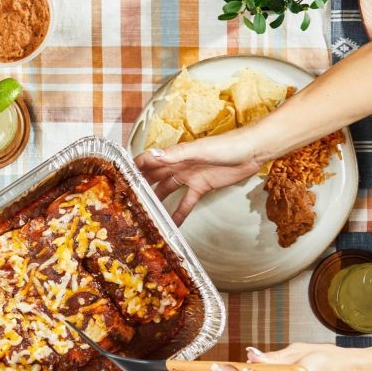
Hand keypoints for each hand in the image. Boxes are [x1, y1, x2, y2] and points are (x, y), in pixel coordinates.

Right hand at [134, 128, 264, 223]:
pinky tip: (172, 225)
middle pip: (155, 176)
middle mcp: (179, 165)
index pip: (149, 160)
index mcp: (176, 154)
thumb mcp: (200, 150)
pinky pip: (187, 202)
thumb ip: (176, 154)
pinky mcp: (202, 187)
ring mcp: (190, 177)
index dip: (135, 168)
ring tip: (144, 215)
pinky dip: (179, 213)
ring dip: (157, 201)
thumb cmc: (227, 145)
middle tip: (127, 201)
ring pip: (167, 190)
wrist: (252, 152)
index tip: (120, 179)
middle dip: (141, 186)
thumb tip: (153, 155)